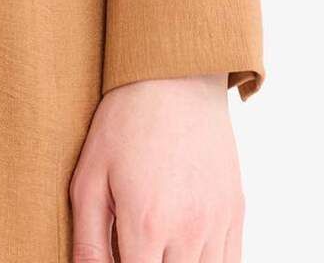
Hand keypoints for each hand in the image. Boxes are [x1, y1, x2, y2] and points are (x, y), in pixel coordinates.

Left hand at [68, 74, 244, 260]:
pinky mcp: (235, 213)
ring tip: (159, 248)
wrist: (175, 79)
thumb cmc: (125, 123)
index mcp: (146, 224)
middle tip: (137, 247)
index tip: (120, 256)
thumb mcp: (89, 178)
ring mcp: (217, 224)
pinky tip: (186, 252)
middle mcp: (187, 231)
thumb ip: (88, 239)